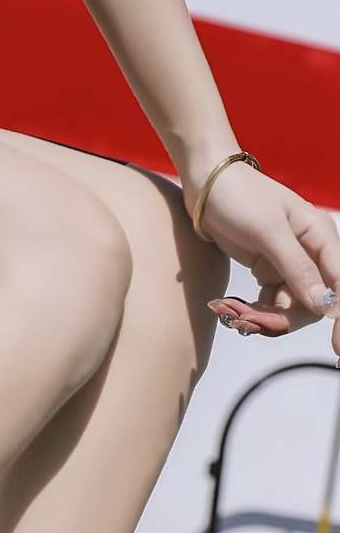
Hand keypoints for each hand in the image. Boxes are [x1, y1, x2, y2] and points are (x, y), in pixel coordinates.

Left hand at [183, 158, 339, 358]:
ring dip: (259, 317)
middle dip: (280, 319)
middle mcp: (310, 253)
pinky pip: (268, 303)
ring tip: (229, 312)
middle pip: (311, 304)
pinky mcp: (267, 270)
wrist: (206, 185)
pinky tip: (228, 307)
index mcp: (321, 238)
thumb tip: (323, 303)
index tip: (338, 348)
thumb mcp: (269, 231)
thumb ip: (296, 267)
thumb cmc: (240, 197)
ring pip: (287, 308)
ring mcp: (288, 264)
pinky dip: (250, 310)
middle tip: (246, 321)